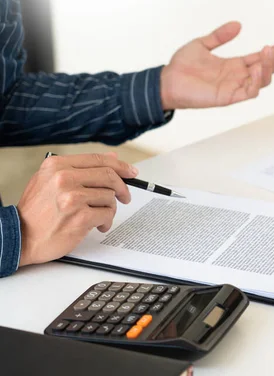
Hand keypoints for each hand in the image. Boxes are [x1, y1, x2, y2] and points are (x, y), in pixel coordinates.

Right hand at [17, 153, 137, 266]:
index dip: (120, 165)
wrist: (21, 237)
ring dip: (109, 209)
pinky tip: (97, 226)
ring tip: (98, 216)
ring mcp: (73, 198)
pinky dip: (106, 221)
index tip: (131, 172)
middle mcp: (64, 178)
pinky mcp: (80, 217)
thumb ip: (80, 168)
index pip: (98, 159)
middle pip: (109, 176)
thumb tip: (112, 158)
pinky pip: (107, 214)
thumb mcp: (50, 181)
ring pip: (110, 197)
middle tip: (125, 197)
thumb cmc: (37, 211)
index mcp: (57, 165)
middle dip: (122, 188)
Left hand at [160, 21, 273, 109]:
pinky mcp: (228, 97)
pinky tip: (256, 67)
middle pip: (267, 69)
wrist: (167, 81)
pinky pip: (249, 92)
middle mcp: (238, 77)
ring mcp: (235, 88)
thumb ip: (220, 35)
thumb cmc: (182, 66)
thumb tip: (238, 25)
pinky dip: (256, 81)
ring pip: (262, 81)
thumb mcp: (202, 44)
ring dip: (269, 67)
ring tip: (269, 52)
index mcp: (234, 66)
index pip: (261, 58)